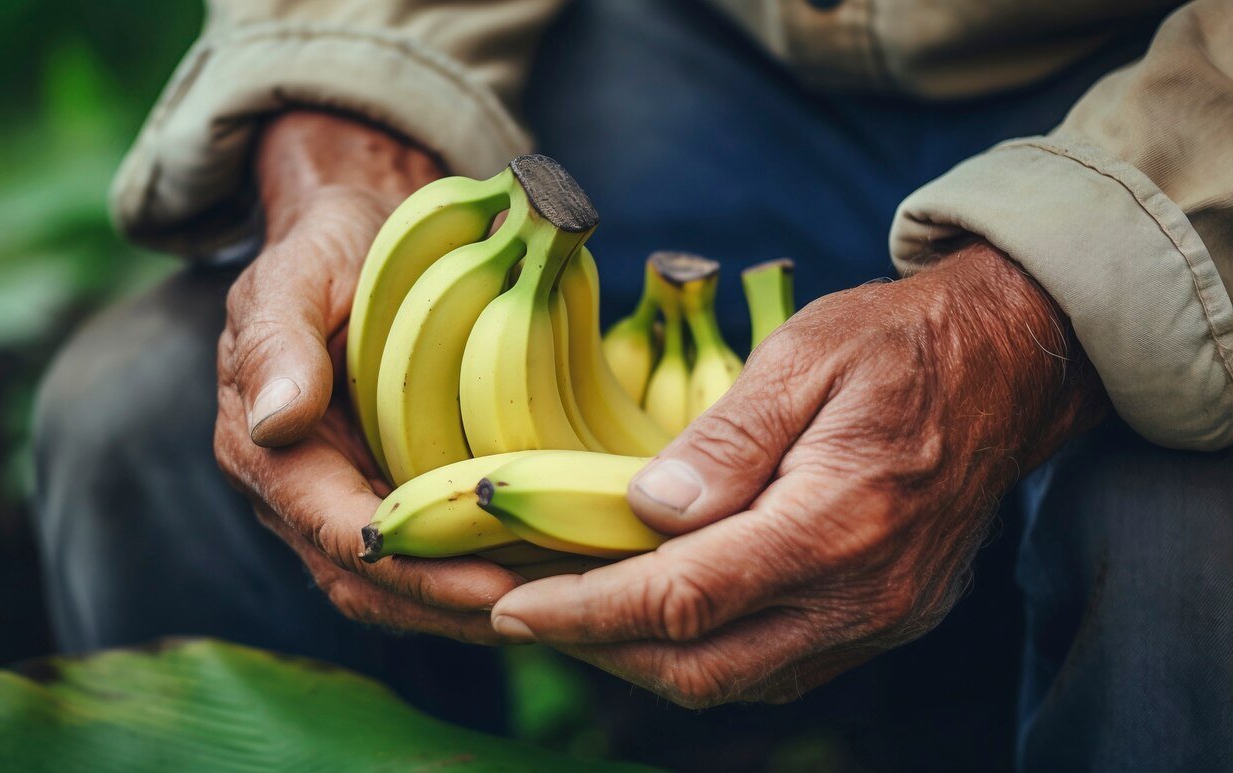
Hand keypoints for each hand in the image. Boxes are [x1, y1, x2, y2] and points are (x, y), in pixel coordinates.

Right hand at [214, 112, 519, 642]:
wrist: (357, 234)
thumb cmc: (330, 246)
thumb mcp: (296, 272)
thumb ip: (277, 341)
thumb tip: (274, 421)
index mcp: (262, 446)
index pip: (334, 530)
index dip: (411, 566)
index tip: (486, 583)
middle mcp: (295, 492)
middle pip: (367, 582)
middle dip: (449, 604)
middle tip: (541, 611)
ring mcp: (340, 501)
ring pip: (396, 588)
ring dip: (467, 607)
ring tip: (554, 605)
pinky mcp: (382, 495)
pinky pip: (423, 556)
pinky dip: (474, 575)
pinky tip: (540, 575)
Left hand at [488, 243, 1107, 705]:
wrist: (1010, 366)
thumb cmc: (901, 344)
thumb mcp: (806, 356)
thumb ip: (727, 441)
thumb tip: (646, 509)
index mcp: (840, 523)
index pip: (686, 596)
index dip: (588, 610)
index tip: (512, 604)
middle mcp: (864, 596)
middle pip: (702, 667)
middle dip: (596, 649)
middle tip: (518, 612)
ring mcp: (879, 621)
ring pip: (733, 682)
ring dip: (640, 659)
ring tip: (569, 616)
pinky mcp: (882, 622)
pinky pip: (772, 668)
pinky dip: (699, 654)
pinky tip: (651, 617)